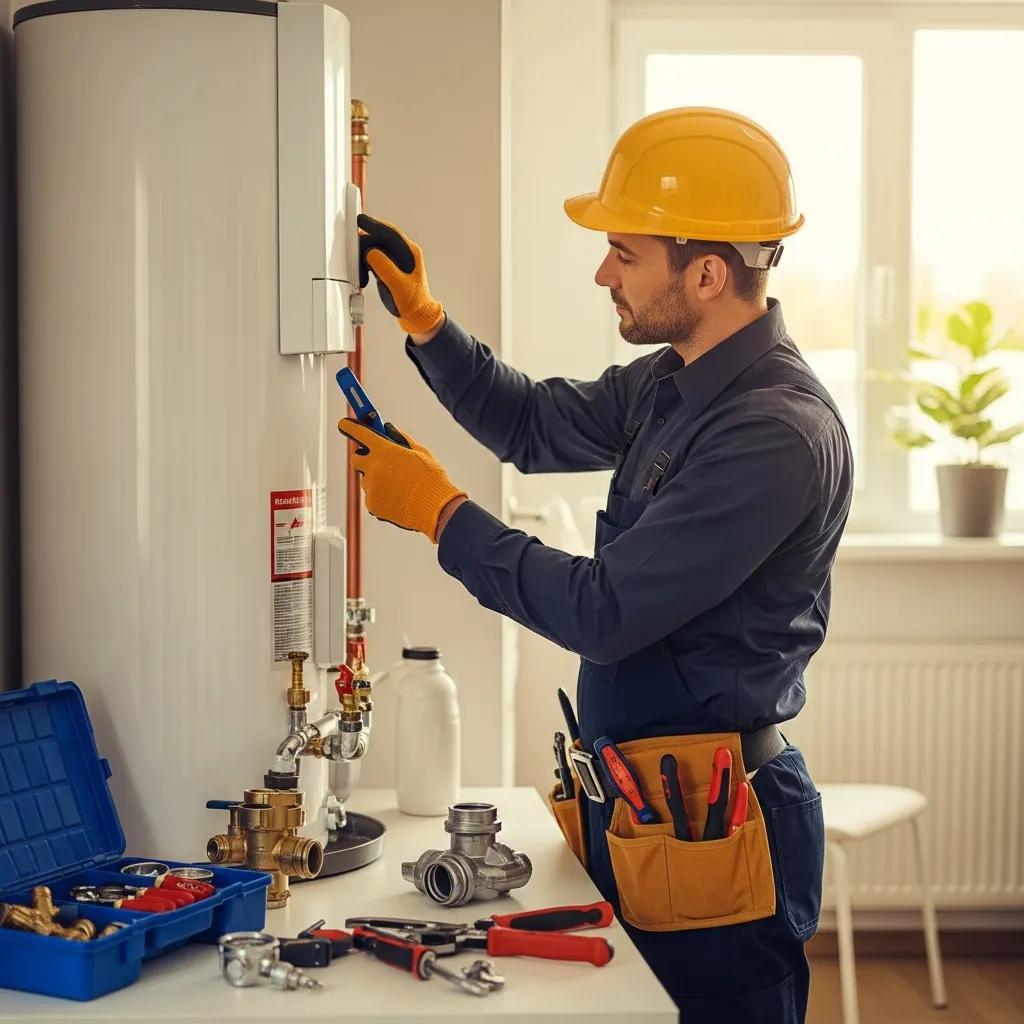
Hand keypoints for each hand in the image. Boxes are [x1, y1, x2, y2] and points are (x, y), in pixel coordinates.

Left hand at [338, 419, 466, 542]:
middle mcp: (374, 467)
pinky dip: (380, 496)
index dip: (349, 427)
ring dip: (375, 479)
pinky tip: (398, 498)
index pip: (359, 433)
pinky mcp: (372, 504)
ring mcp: (371, 487)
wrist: (436, 509)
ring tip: (399, 486)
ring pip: (366, 480)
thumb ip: (401, 438)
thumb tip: (388, 429)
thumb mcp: (421, 452)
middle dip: (363, 458)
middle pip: (356, 459)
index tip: (344, 424)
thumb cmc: (431, 479)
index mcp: (385, 451)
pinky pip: (372, 496)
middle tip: (377, 461)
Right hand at [358, 214, 444, 335]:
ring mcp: (394, 261)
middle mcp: (402, 254)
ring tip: (360, 275)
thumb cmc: (412, 302)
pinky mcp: (387, 269)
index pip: (390, 233)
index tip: (360, 220)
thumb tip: (371, 252)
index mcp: (410, 253)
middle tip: (353, 252)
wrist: (416, 315)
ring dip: (363, 260)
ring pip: (374, 251)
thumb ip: (384, 268)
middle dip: (364, 246)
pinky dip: (364, 268)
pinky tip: (363, 279)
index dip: (375, 225)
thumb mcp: (398, 285)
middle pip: (379, 240)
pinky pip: (372, 261)